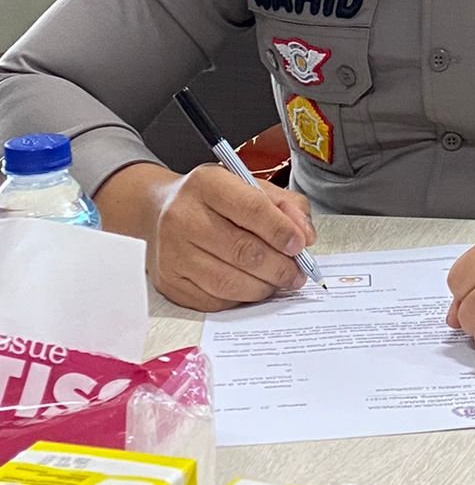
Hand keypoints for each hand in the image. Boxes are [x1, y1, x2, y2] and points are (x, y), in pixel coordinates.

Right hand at [96, 161, 315, 311]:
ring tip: (280, 281)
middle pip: (242, 251)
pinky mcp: (169, 283)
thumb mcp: (249, 185)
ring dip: (264, 286)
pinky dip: (241, 298)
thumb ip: (285, 205)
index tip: (301, 245)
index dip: (281, 231)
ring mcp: (172, 253)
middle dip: (279, 266)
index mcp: (207, 183)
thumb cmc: (214, 199)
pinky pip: (214, 300)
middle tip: (297, 273)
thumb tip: (305, 237)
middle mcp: (183, 217)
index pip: (251, 209)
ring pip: (229, 282)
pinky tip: (253, 287)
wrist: (159, 211)